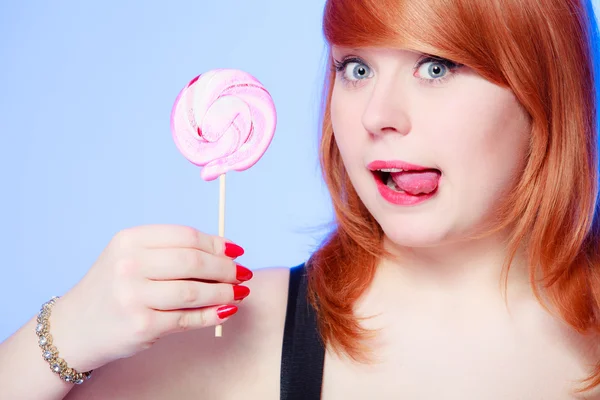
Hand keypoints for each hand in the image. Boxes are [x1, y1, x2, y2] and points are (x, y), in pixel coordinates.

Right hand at [47, 224, 251, 371]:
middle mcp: (129, 265)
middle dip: (225, 268)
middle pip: (193, 262)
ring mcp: (133, 297)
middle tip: (242, 274)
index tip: (236, 251)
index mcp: (129, 240)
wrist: (75, 327)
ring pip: (194, 291)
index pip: (185, 236)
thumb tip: (226, 251)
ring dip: (225, 292)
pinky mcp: (141, 326)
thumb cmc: (114, 287)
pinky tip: (226, 310)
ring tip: (239, 292)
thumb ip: (172, 250)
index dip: (217, 244)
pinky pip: (188, 318)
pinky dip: (213, 314)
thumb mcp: (131, 256)